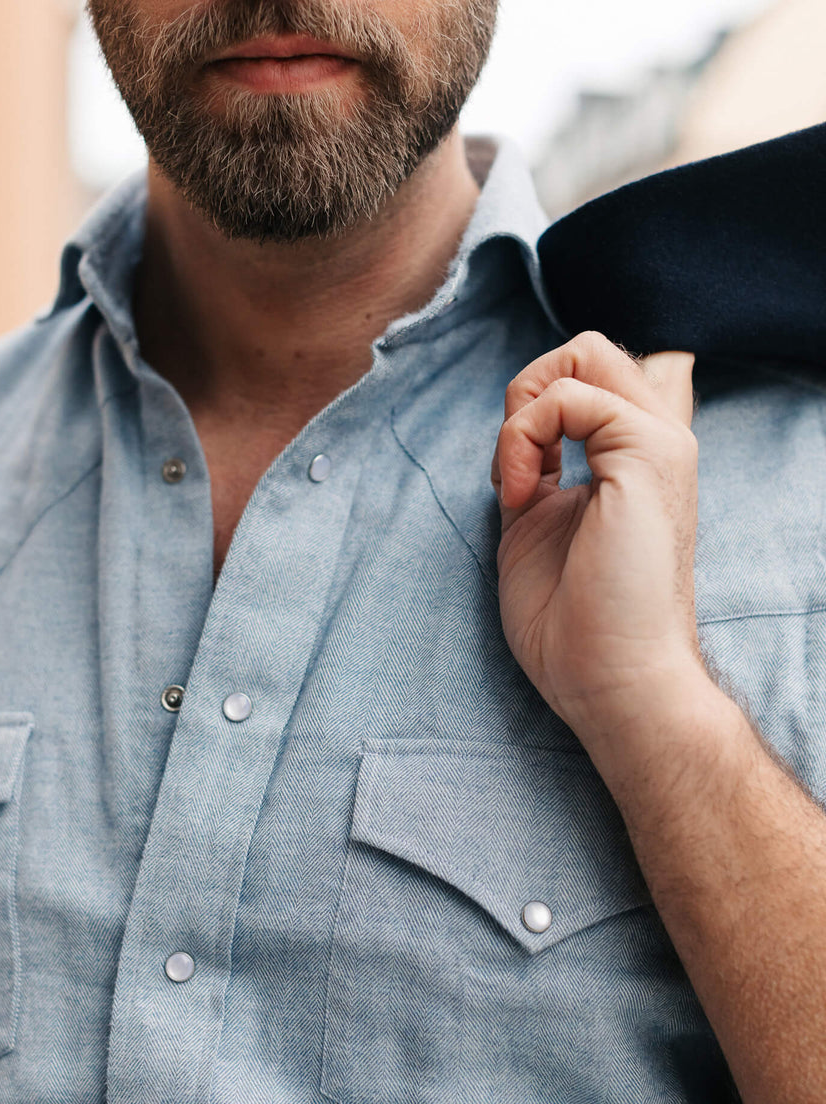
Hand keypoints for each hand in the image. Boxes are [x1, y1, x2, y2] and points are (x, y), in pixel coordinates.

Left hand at [490, 331, 707, 741]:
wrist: (608, 681)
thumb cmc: (571, 622)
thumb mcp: (539, 522)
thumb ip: (539, 467)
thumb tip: (524, 426)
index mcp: (634, 458)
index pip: (596, 378)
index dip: (539, 406)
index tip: (519, 479)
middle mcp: (655, 441)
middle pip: (588, 351)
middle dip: (527, 393)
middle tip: (515, 469)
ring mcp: (658, 443)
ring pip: (582, 354)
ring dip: (521, 414)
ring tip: (517, 485)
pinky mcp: (648, 453)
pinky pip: (567, 395)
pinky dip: (521, 437)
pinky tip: (521, 494)